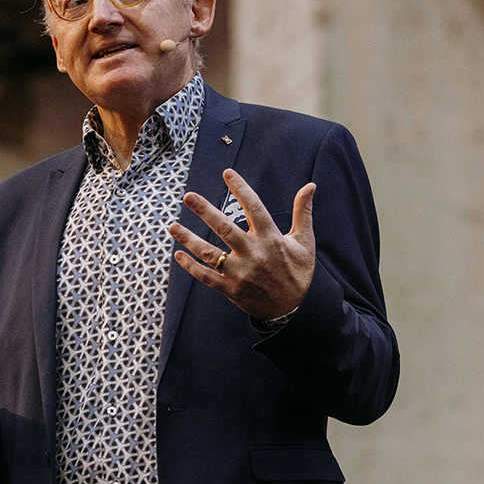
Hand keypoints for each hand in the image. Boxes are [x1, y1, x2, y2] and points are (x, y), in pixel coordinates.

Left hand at [168, 169, 315, 320]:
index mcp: (271, 239)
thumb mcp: (305, 242)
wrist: (292, 310)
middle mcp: (253, 254)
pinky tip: (178, 255)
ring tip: (172, 226)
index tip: (228, 173)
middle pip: (225, 228)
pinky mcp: (230, 289)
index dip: (241, 190)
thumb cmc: (298, 272)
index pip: (254, 208)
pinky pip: (206, 277)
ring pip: (210, 253)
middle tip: (188, 196)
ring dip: (189, 239)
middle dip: (205, 211)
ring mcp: (240, 273)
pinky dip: (191, 267)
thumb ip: (303, 213)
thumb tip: (310, 186)